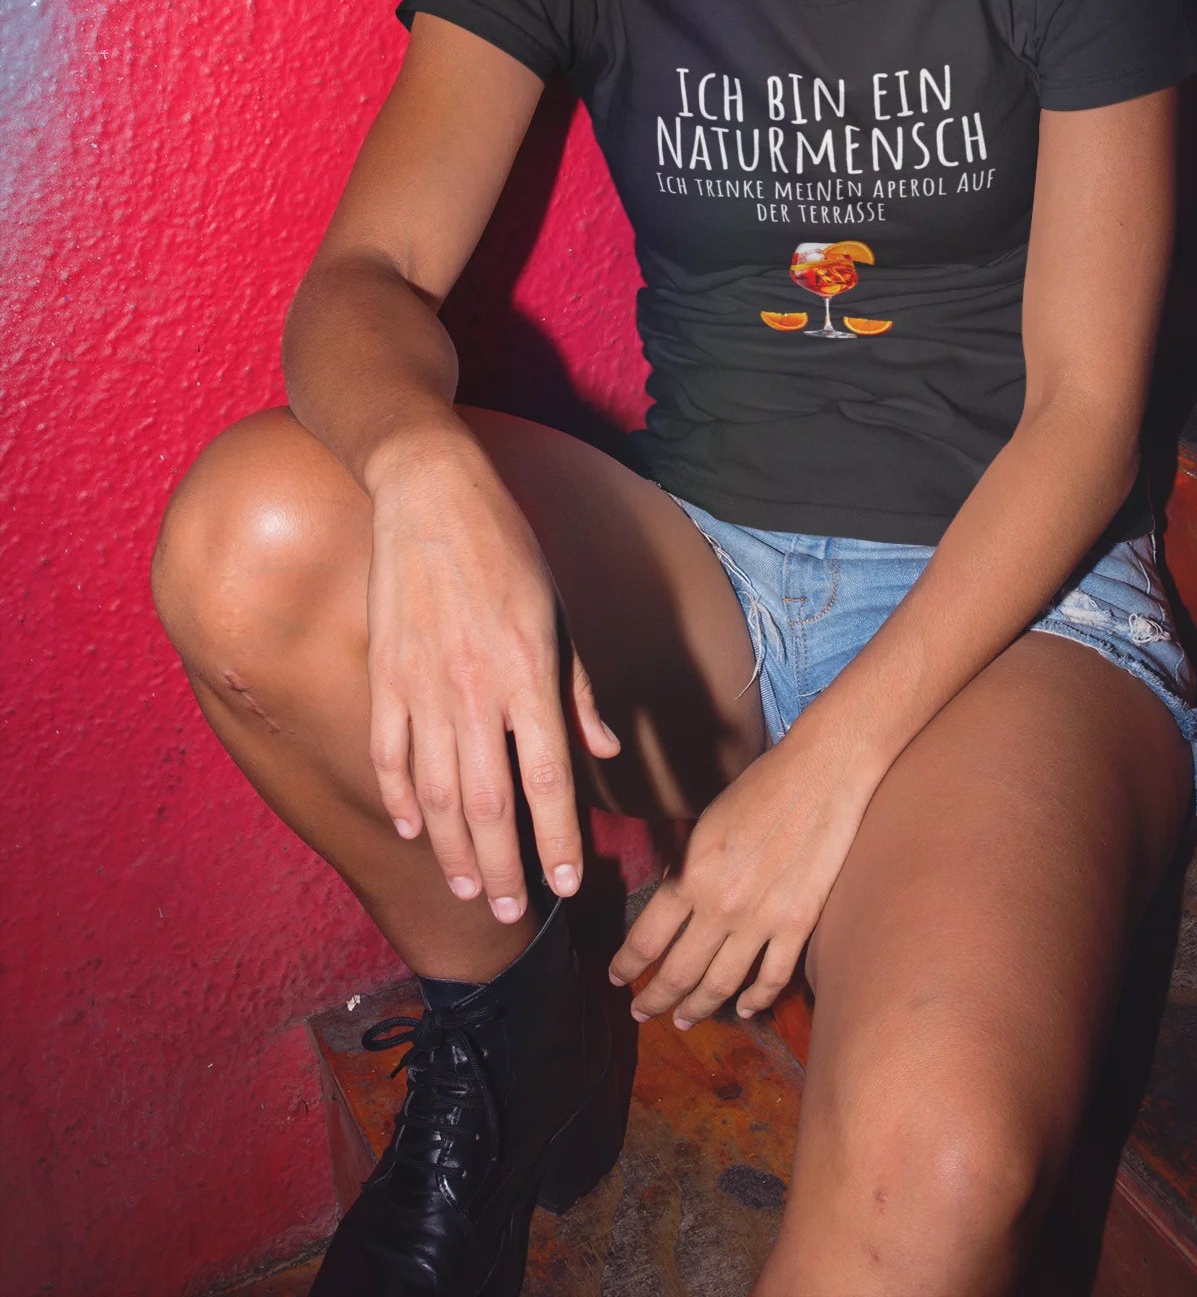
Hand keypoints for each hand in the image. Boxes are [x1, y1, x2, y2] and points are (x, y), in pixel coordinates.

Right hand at [364, 430, 620, 919]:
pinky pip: (388, 753)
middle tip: (515, 912)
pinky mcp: (383, 674)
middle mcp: (474, 689)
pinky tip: (414, 830)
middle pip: (487, 802)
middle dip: (503, 866)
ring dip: (452, 849)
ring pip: (434, 792)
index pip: (547, 778)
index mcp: (527, 672)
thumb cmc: (507, 547)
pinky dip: (400, 798)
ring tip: (471, 888)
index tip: (566, 883)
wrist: (430, 495)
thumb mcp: (558, 610)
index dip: (556, 838)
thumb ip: (578, 687)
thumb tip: (602, 750)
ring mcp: (420, 685)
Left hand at [607, 731, 873, 1027]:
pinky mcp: (799, 924)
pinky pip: (772, 978)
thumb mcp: (704, 823)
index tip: (616, 976)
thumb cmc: (760, 787)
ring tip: (683, 1019)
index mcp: (691, 875)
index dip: (626, 964)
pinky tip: (745, 1008)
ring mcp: (762, 920)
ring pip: (721, 985)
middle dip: (653, 999)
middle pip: (678, 973)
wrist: (821, 774)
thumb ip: (684, 867)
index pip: (646, 939)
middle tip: (641, 1012)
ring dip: (698, 1008)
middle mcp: (721, 906)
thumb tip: (669, 899)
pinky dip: (756, 1000)